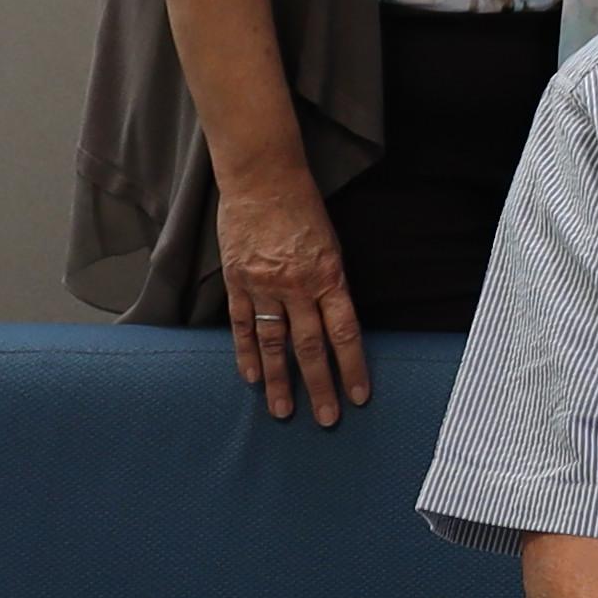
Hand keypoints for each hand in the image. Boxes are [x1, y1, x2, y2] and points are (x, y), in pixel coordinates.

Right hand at [215, 167, 370, 424]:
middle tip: (327, 420)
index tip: (360, 396)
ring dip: (280, 381)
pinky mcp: (238, 281)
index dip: (354, 368)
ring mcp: (264, 286)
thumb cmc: (303, 208)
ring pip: (274, 344)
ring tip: (284, 412)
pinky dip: (246, 355)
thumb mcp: (332, 245)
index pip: (346, 333)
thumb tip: (337, 326)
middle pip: (311, 347)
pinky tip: (252, 379)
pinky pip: (242, 326)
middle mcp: (299, 286)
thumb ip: (332, 285)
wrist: (262, 177)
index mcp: (330, 275)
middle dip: (321, 387)